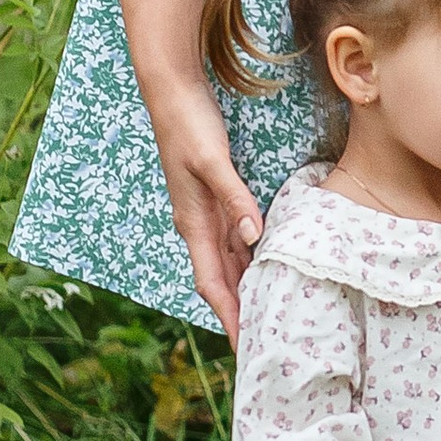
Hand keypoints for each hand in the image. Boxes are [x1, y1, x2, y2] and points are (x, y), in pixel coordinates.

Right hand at [148, 80, 263, 339]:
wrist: (172, 94)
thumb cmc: (190, 126)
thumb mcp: (213, 162)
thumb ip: (235, 199)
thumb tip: (252, 238)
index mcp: (193, 224)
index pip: (212, 285)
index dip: (228, 316)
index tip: (243, 346)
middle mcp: (198, 225)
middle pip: (221, 281)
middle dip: (238, 313)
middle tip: (263, 344)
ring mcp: (206, 213)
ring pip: (229, 263)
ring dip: (245, 290)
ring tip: (267, 317)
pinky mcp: (215, 198)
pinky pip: (234, 240)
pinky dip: (249, 260)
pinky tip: (265, 267)